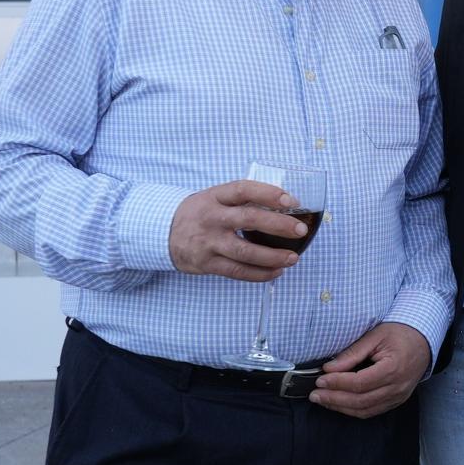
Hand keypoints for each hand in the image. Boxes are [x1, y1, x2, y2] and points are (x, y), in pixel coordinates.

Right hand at [169, 179, 307, 281]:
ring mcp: (209, 242)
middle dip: (278, 225)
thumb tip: (285, 207)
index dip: (269, 194)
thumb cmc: (200, 213)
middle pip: (248, 219)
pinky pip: (237, 271)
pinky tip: (276, 272)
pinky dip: (259, 274)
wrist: (163, 233)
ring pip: (244, 251)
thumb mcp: (214, 198)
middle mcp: (212, 218)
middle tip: (300, 230)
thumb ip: (242, 201)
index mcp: (215, 197)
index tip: (291, 201)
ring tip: (293, 258)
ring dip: (272, 256)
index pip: (244, 190)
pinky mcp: (207, 263)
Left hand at [310, 322, 431, 418]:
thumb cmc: (400, 334)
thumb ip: (352, 353)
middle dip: (334, 399)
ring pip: (365, 410)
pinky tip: (340, 404)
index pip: (359, 383)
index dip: (337, 383)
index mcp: (393, 368)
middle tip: (315, 395)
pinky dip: (354, 410)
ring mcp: (399, 396)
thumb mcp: (375, 336)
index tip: (320, 380)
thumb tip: (329, 368)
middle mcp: (397, 387)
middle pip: (360, 400)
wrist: (424, 341)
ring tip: (323, 401)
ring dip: (341, 408)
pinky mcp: (397, 400)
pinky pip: (373, 411)